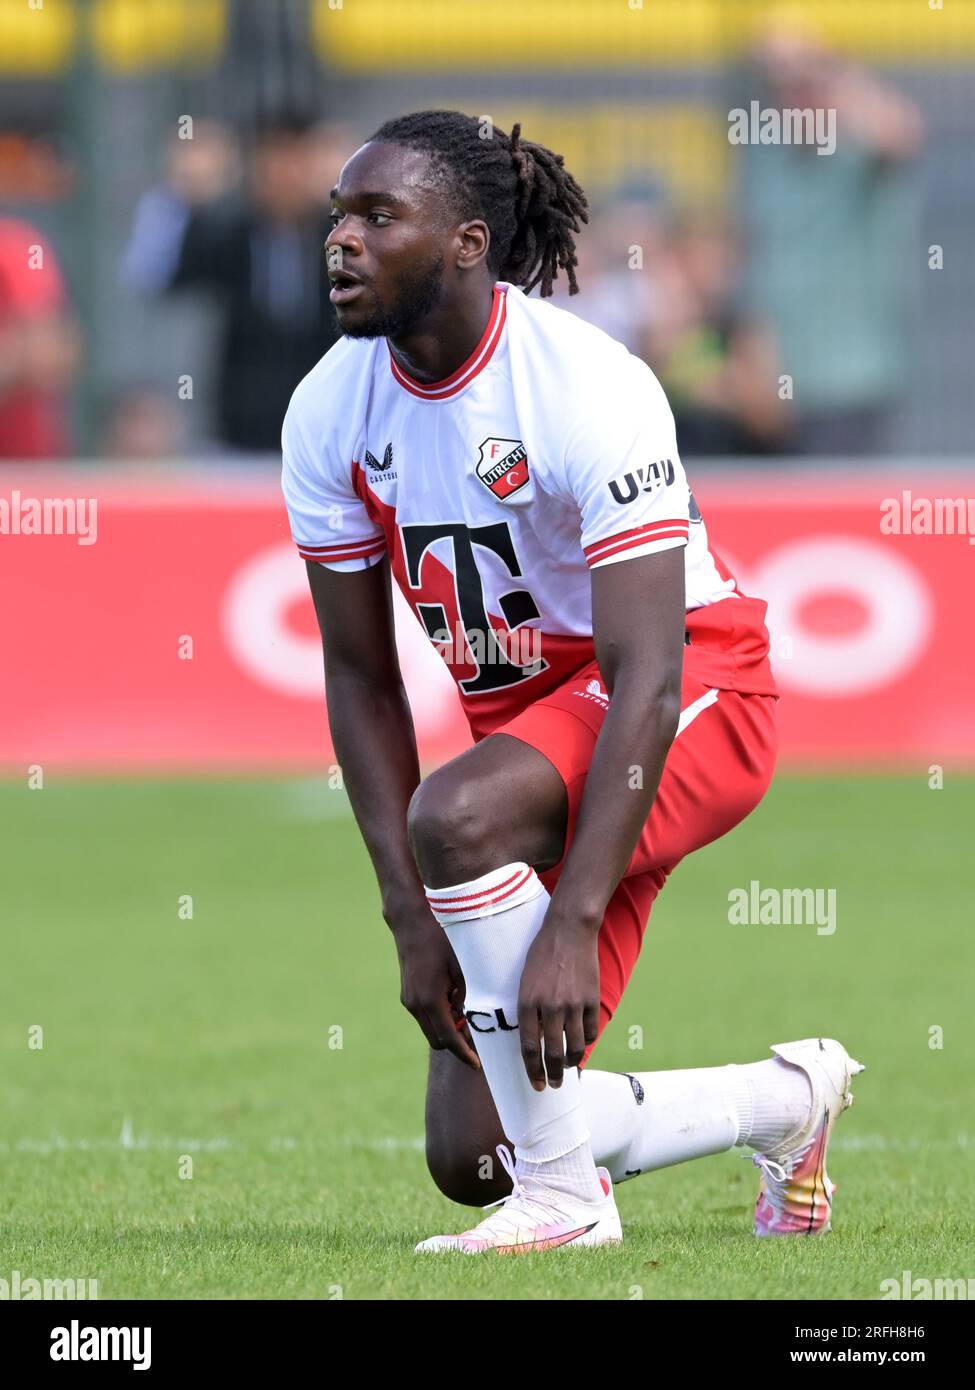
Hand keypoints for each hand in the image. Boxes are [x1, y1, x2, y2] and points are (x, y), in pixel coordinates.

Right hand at [392, 911, 480, 1069]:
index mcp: (430, 1001)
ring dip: (448, 1029)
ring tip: (469, 1016)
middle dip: (457, 1044)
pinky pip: (425, 1015)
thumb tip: (476, 1018)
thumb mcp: (462, 966)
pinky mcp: (408, 993)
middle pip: (437, 1040)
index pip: (448, 1040)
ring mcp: (408, 999)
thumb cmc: (441, 938)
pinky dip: (440, 1017)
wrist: (411, 920)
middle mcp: (415, 1005)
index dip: (464, 1054)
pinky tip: (455, 1001)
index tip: (478, 1063)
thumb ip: (469, 995)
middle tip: (478, 1039)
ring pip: (430, 1028)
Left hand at [517, 915, 599, 1089]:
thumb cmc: (541, 953)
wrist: (568, 930)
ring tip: (567, 1067)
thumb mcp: (524, 981)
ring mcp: (573, 1004)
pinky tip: (582, 1044)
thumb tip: (534, 1038)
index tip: (536, 1084)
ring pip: (575, 1047)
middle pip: (552, 1054)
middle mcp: (550, 1007)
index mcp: (527, 1003)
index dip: (532, 1071)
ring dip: (570, 1063)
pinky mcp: (592, 999)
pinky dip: (587, 1042)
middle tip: (554, 1084)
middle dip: (553, 1075)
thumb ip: (527, 1010)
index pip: (528, 1048)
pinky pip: (591, 1031)